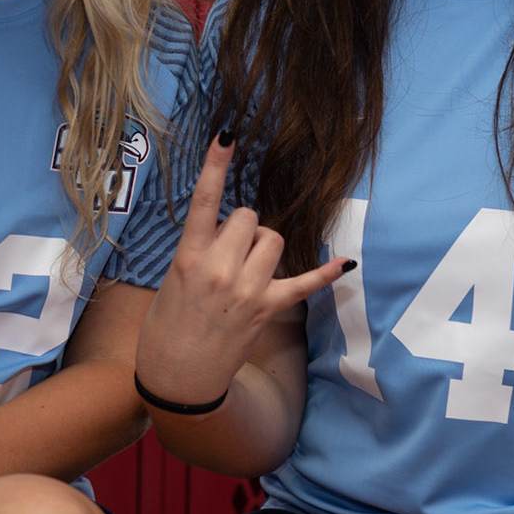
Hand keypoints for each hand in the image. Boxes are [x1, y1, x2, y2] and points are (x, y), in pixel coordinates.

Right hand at [134, 133, 349, 405]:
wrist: (177, 378)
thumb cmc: (167, 326)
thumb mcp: (172, 279)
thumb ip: (200, 249)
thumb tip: (231, 232)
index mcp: (188, 256)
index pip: (204, 200)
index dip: (216, 164)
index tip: (228, 134)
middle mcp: (220, 268)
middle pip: (247, 216)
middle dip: (241, 226)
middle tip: (228, 252)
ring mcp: (247, 289)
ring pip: (273, 238)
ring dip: (264, 244)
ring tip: (248, 267)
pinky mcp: (268, 309)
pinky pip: (304, 282)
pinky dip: (326, 272)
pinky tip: (346, 262)